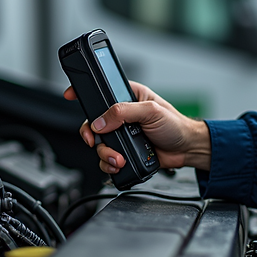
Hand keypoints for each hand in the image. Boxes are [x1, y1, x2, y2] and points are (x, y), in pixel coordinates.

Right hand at [64, 81, 210, 174]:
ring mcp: (122, 134)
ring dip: (104, 154)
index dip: (84, 93)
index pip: (100, 92)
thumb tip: (101, 121)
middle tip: (95, 140)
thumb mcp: (151, 111)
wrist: (187, 149)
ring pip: (99, 144)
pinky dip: (110, 164)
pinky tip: (120, 164)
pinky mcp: (124, 151)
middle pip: (93, 123)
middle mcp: (121, 115)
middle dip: (91, 135)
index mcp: (127, 97)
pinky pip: (107, 159)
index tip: (70, 95)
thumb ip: (123, 112)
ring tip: (118, 158)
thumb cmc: (175, 124)